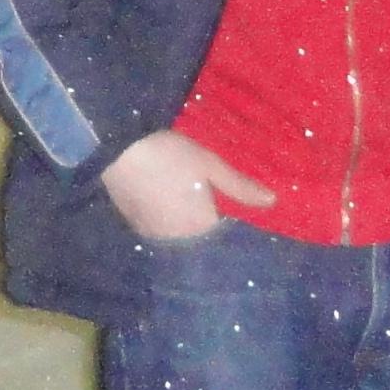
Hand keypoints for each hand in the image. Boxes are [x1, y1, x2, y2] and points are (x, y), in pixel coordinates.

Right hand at [100, 130, 275, 238]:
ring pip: (180, 237)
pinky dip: (168, 221)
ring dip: (186, 224)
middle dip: (208, 225)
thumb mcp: (210, 164)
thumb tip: (272, 201)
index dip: (230, 222)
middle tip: (208, 200)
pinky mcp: (136, 227)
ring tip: (188, 200)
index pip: (224, 236)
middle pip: (201, 240)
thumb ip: (240, 187)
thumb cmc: (170, 154)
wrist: (117, 149)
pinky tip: (168, 201)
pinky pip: (161, 231)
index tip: (233, 208)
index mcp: (201, 227)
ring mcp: (154, 236)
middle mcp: (178, 240)